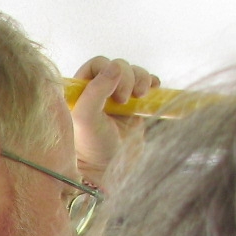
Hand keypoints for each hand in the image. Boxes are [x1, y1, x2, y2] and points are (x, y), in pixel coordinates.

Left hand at [69, 56, 159, 185]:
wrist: (110, 170)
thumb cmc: (91, 147)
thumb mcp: (86, 118)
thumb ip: (96, 90)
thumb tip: (115, 67)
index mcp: (82, 90)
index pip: (97, 64)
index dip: (109, 71)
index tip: (114, 92)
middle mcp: (100, 91)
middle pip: (119, 67)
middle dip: (127, 77)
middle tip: (125, 99)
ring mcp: (119, 98)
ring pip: (134, 73)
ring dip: (141, 79)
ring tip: (141, 96)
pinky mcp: (135, 106)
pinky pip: (146, 84)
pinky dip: (152, 83)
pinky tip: (153, 90)